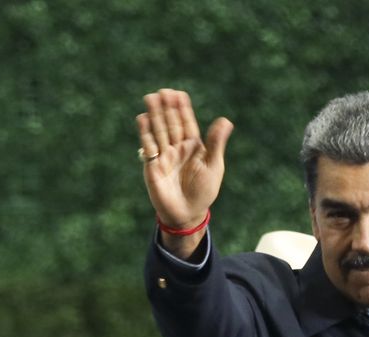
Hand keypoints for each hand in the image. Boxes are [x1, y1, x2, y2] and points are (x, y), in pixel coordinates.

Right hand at [137, 88, 232, 254]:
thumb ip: (216, 143)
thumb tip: (225, 121)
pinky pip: (148, 147)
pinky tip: (142, 119)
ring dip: (154, 115)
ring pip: (158, 131)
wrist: (187, 214)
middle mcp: (177, 147)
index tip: (179, 94)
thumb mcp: (213, 165)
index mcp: (193, 146)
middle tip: (162, 91)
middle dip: (166, 108)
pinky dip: (145, 133)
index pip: (186, 122)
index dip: (182, 108)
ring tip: (150, 98)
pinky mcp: (152, 166)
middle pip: (170, 123)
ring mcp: (164, 156)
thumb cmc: (203, 191)